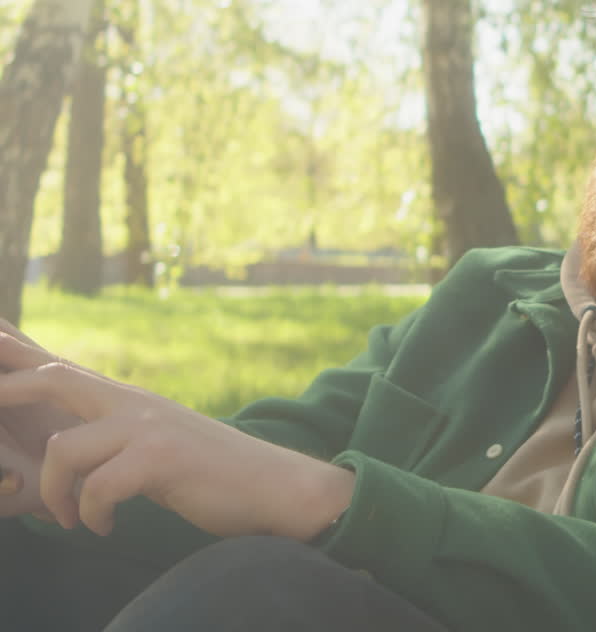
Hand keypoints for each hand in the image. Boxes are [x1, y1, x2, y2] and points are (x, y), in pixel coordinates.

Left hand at [0, 320, 353, 539]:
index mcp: (133, 402)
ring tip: (70, 517)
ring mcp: (150, 429)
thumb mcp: (161, 447)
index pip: (64, 369)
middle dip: (7, 390)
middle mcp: (138, 405)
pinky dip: (90, 516)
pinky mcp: (161, 460)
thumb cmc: (217, 476)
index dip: (18, 358)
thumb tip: (78, 449)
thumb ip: (121, 439)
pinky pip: (97, 489)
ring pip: (64, 450)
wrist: (278, 487)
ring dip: (56, 494)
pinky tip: (104, 527)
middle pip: (55, 378)